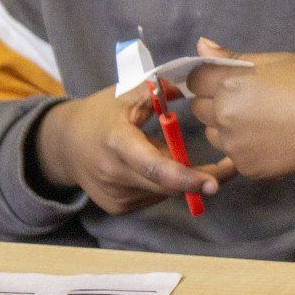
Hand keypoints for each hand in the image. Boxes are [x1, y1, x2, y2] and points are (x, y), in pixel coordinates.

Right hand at [33, 82, 234, 215]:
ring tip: (176, 152)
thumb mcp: (124, 93)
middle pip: (167, 185)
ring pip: (164, 191)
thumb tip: (187, 87)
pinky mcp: (119, 207)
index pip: (154, 167)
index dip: (186, 176)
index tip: (214, 181)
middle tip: (230, 168)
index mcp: (117, 142)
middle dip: (201, 178)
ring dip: (181, 177)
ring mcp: (115, 196)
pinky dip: (164, 182)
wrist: (64, 145)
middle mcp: (114, 175)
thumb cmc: (100, 113)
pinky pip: (155, 196)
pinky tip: (157, 164)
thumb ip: (156, 90)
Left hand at [189, 39, 294, 178]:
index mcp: (230, 83)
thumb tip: (201, 45)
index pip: (195, 79)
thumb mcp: (275, 61)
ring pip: (214, 133)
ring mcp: (234, 144)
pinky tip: (271, 138)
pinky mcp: (247, 168)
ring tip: (261, 120)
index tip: (228, 79)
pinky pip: (233, 154)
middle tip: (250, 99)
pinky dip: (245, 147)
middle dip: (216, 101)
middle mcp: (225, 115)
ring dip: (226, 126)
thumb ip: (233, 56)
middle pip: (200, 108)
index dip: (210, 77)